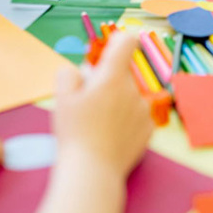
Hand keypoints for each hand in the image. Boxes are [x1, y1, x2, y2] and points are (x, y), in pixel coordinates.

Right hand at [54, 33, 152, 180]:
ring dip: (118, 101)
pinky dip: (127, 119)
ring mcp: (144, 109)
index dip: (119, 40)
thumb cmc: (75, 133)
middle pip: (122, 73)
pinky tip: (111, 134)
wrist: (92, 172)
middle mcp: (133, 89)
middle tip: (88, 100)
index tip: (111, 47)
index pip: (126, 42)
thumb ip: (69, 75)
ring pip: (130, 95)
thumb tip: (82, 70)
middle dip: (107, 80)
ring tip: (99, 123)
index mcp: (112, 78)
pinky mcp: (150, 128)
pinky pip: (137, 114)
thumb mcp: (62, 99)